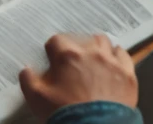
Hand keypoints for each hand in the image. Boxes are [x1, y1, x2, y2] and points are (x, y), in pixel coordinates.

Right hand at [19, 33, 136, 120]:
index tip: (52, 57)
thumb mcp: (37, 99)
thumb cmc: (65, 113)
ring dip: (97, 47)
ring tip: (92, 59)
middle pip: (82, 38)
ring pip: (104, 42)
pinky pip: (122, 54)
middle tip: (72, 61)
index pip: (57, 40)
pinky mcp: (126, 72)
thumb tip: (26, 70)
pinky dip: (116, 56)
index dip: (53, 49)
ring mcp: (111, 60)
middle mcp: (91, 52)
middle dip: (76, 47)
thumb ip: (29, 80)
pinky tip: (112, 63)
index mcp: (68, 56)